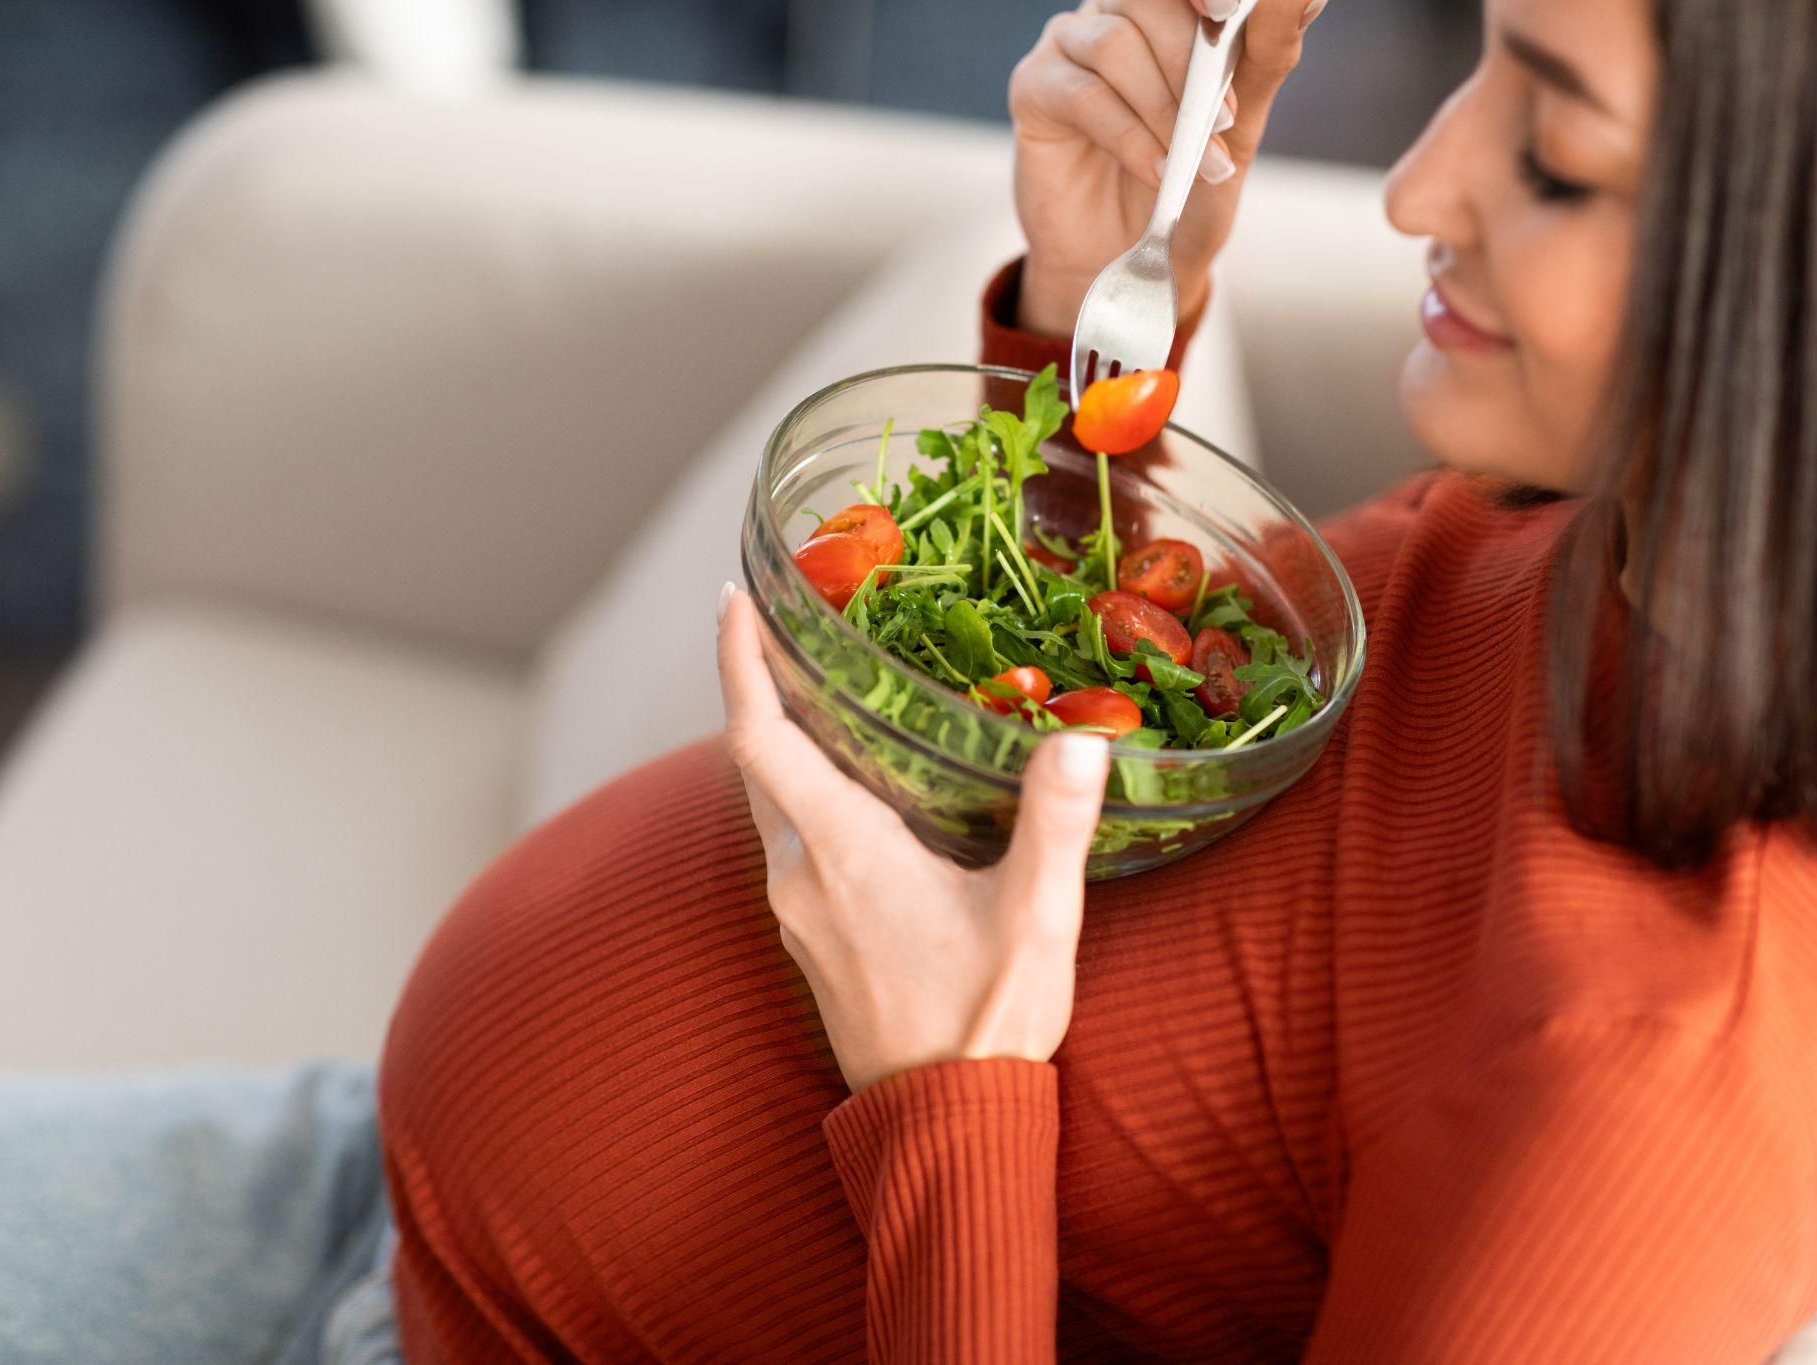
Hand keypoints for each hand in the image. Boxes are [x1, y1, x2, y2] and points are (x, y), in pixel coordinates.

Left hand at [716, 587, 1112, 1093]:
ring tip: (824, 683)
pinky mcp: (813, 937)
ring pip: (774, 801)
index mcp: (840, 852)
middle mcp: (800, 875)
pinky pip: (793, 839)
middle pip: (758, 759)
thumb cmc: (984, 1024)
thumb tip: (1080, 740)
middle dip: (763, 684)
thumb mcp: (1035, 920)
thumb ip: (1053, 826)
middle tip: (789, 620)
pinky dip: (806, 788)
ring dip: (785, 738)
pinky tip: (854, 779)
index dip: (742, 662)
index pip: (762, 737)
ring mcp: (799, 911)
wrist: (942, 1122)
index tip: (736, 600)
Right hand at [1009, 0, 1328, 336]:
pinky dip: (1131, 138)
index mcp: (1164, 12)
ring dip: (1164, 109)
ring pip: (1115, 44)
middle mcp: (1113, 14)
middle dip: (1191, 61)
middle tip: (1222, 123)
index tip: (1229, 10)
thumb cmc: (1191, 189)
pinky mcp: (1033, 88)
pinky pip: (1085, 96)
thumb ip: (1267, 54)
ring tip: (1194, 164)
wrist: (1141, 263)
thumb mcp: (1241, 124)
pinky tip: (1157, 173)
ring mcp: (1069, 46)